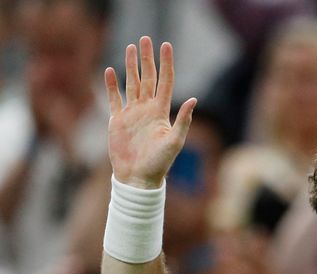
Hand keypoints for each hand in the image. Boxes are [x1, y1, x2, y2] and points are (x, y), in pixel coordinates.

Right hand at [104, 37, 195, 188]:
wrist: (138, 178)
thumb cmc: (159, 163)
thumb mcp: (174, 141)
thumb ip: (184, 120)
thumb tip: (194, 99)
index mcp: (161, 112)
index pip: (165, 81)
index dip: (166, 64)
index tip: (167, 46)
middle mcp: (147, 109)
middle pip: (148, 78)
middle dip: (147, 59)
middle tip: (146, 39)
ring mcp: (132, 114)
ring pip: (131, 84)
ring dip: (131, 66)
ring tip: (130, 47)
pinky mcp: (117, 121)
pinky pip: (114, 98)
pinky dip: (111, 85)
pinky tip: (110, 71)